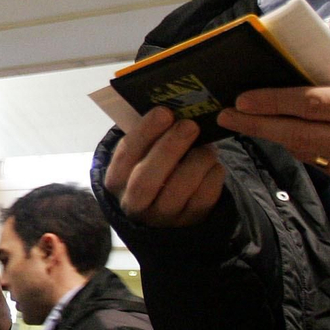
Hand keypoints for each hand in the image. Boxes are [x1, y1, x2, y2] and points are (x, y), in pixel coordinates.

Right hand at [101, 106, 226, 226]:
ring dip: (196, 161)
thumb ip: (148, 137)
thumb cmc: (150, 169)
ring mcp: (162, 216)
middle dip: (169, 148)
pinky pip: (204, 197)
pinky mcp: (190, 221)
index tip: (164, 112)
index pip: (125, 156)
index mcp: (116, 180)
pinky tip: (213, 164)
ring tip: (207, 145)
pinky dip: (212, 176)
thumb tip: (171, 109)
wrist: (164, 211)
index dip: (145, 133)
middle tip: (190, 125)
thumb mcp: (140, 156)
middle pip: (146, 179)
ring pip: (178, 189)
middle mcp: (134, 203)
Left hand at [218, 43, 329, 195]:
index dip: (277, 102)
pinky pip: (328, 168)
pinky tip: (285, 136)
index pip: (319, 105)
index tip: (245, 97)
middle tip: (229, 115)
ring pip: (312, 155)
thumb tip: (317, 51)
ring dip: (277, 138)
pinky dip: (304, 151)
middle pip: (305, 135)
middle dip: (261, 124)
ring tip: (249, 123)